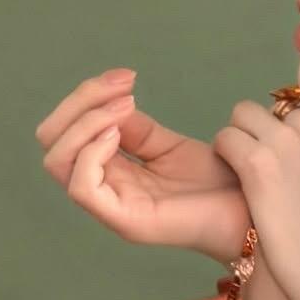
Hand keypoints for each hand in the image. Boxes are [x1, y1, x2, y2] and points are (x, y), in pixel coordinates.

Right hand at [35, 69, 252, 265]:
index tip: (127, 77)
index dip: (87, 96)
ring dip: (86, 123)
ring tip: (125, 108)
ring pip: (59, 162)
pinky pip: (83, 187)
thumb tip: (110, 103)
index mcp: (109, 170)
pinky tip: (120, 135)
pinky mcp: (124, 221)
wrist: (248, 213)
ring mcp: (109, 207)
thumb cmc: (213, 183)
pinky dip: (93, 152)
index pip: (66, 131)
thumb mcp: (167, 146)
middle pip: (52, 143)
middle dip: (79, 103)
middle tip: (122, 88)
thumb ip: (135, 128)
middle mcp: (102, 189)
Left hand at [212, 98, 299, 299]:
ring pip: (244, 115)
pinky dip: (225, 155)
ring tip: (247, 170)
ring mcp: (288, 140)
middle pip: (275, 105)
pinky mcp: (258, 163)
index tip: (293, 154)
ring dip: (243, 138)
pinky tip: (235, 179)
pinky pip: (226, 139)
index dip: (295, 127)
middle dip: (268, 130)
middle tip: (268, 165)